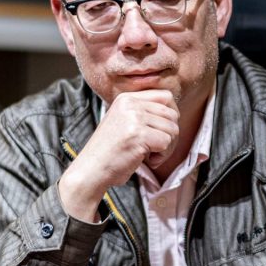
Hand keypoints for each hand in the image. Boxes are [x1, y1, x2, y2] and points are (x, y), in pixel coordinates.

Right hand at [58, 90, 178, 220]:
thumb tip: (174, 112)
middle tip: (157, 148)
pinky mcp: (139, 135)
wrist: (91, 169)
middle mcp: (130, 104)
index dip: (171, 115)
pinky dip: (161, 156)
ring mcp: (134, 118)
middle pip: (172, 114)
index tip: (162, 130)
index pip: (165, 96)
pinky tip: (147, 160)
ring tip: (149, 155)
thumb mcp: (124, 122)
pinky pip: (167, 143)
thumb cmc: (110, 151)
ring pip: (172, 129)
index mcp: (126, 98)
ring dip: (166, 147)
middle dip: (170, 134)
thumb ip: (144, 113)